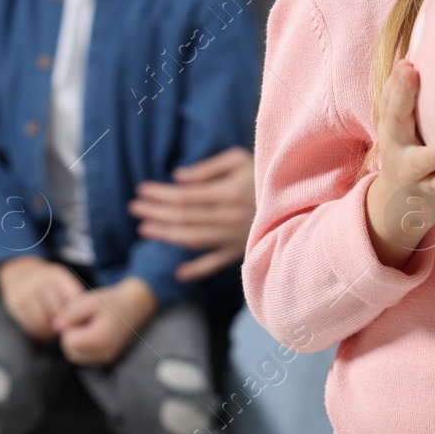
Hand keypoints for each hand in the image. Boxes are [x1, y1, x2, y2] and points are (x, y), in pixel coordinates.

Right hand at [0, 256, 85, 340]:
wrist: (18, 271)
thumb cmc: (46, 280)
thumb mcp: (61, 279)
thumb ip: (72, 294)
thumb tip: (85, 318)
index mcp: (56, 275)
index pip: (72, 298)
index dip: (77, 313)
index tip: (78, 320)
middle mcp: (41, 282)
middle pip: (58, 312)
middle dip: (64, 323)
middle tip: (67, 329)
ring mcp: (27, 293)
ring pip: (44, 322)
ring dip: (51, 332)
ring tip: (55, 332)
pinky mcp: (15, 305)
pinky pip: (30, 325)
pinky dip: (39, 333)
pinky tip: (44, 332)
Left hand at [53, 277, 156, 365]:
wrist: (135, 306)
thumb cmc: (112, 301)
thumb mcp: (89, 301)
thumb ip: (70, 313)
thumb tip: (55, 326)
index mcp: (100, 340)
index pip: (68, 341)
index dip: (69, 326)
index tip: (80, 315)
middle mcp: (104, 354)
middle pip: (70, 352)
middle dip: (71, 335)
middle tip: (83, 320)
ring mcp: (106, 358)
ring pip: (76, 356)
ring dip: (76, 341)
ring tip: (88, 325)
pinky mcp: (107, 358)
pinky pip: (85, 356)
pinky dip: (84, 345)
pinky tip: (92, 331)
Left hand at [129, 147, 254, 280]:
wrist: (300, 199)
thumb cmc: (266, 173)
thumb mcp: (240, 160)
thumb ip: (208, 168)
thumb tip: (178, 177)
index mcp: (228, 192)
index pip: (185, 195)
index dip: (161, 193)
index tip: (141, 189)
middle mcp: (229, 217)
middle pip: (185, 216)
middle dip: (156, 211)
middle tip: (134, 208)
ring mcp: (235, 236)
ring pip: (194, 239)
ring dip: (167, 235)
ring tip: (145, 229)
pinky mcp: (242, 250)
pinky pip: (217, 263)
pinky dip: (198, 270)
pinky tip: (178, 273)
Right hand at [364, 60, 434, 269]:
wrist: (398, 204)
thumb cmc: (410, 149)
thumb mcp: (404, 123)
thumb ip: (409, 94)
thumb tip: (420, 50)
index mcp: (394, 123)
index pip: (391, 96)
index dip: (397, 79)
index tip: (408, 63)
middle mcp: (398, 144)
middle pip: (395, 119)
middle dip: (402, 96)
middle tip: (411, 74)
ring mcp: (413, 170)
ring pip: (418, 162)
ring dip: (430, 155)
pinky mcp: (429, 193)